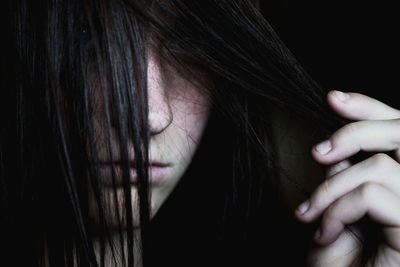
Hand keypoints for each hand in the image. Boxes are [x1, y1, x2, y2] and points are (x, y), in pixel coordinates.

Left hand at [295, 90, 399, 266]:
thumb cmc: (336, 257)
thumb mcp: (337, 202)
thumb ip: (348, 170)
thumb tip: (340, 142)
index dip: (371, 108)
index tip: (333, 98)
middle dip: (355, 133)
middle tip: (318, 154)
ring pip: (380, 167)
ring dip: (331, 188)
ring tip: (310, 214)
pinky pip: (373, 194)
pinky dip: (338, 209)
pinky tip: (325, 233)